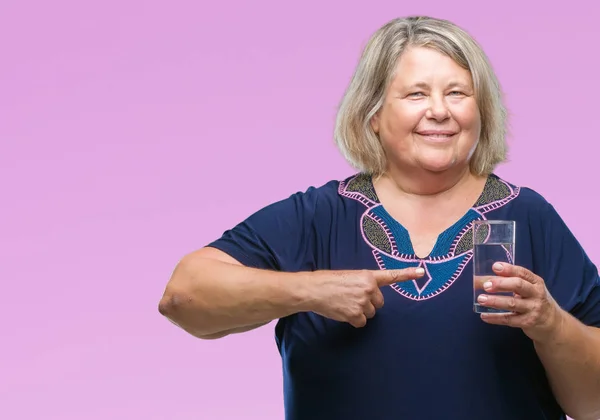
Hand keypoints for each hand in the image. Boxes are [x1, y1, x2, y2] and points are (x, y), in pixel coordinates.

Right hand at [308, 267, 424, 327]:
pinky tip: (343, 312)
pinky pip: (361, 322)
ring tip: (345, 303)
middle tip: (352, 298)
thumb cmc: (328, 282)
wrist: (313, 289)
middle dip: (369, 303)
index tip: (422, 271)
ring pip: (370, 313)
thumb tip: (370, 297)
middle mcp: (369, 288)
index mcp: (367, 276)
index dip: (408, 274)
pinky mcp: (356, 314)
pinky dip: (353, 320)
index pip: (391, 275)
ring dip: (360, 312)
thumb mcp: (349, 277)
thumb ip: (363, 284)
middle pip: (379, 303)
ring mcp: (363, 302)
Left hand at [477, 262, 563, 342]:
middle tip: (486, 285)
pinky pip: (509, 319)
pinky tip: (484, 316)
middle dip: (500, 284)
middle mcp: (536, 294)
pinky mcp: (528, 322)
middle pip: (518, 286)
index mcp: (535, 282)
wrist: (553, 323)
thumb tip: (483, 279)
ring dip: (495, 301)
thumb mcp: (529, 289)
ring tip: (481, 299)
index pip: (522, 272)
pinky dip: (495, 318)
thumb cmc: (535, 301)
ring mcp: (533, 309)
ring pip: (512, 303)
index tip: (495, 267)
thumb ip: (510, 282)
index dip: (508, 269)